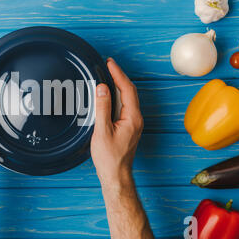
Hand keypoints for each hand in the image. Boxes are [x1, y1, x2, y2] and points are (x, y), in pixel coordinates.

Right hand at [91, 58, 143, 188]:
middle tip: (108, 65)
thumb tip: (102, 88)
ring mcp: (133, 123)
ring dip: (119, 85)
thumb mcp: (102, 131)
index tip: (109, 63)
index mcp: (132, 118)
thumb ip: (103, 108)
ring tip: (108, 75)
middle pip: (130, 91)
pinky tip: (109, 94)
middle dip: (119, 76)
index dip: (118, 74)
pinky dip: (117, 96)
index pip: (126, 89)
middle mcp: (136, 119)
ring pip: (128, 98)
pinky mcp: (129, 127)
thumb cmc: (109, 158)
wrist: (116, 175)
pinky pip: (125, 106)